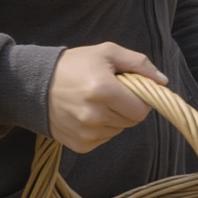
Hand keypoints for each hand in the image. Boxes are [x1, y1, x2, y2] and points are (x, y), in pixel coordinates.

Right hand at [48, 43, 168, 153]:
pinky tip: (86, 113)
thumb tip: (163, 81)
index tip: (130, 90)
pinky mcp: (78, 144)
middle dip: (127, 107)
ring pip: (118, 130)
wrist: (34, 84)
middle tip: (111, 93)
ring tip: (96, 101)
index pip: (141, 110)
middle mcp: (94, 116)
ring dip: (114, 118)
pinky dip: (101, 128)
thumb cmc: (75, 65)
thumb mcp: (108, 52)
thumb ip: (139, 63)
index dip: (141, 100)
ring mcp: (85, 133)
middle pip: (131, 121)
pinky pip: (104, 139)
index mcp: (104, 91)